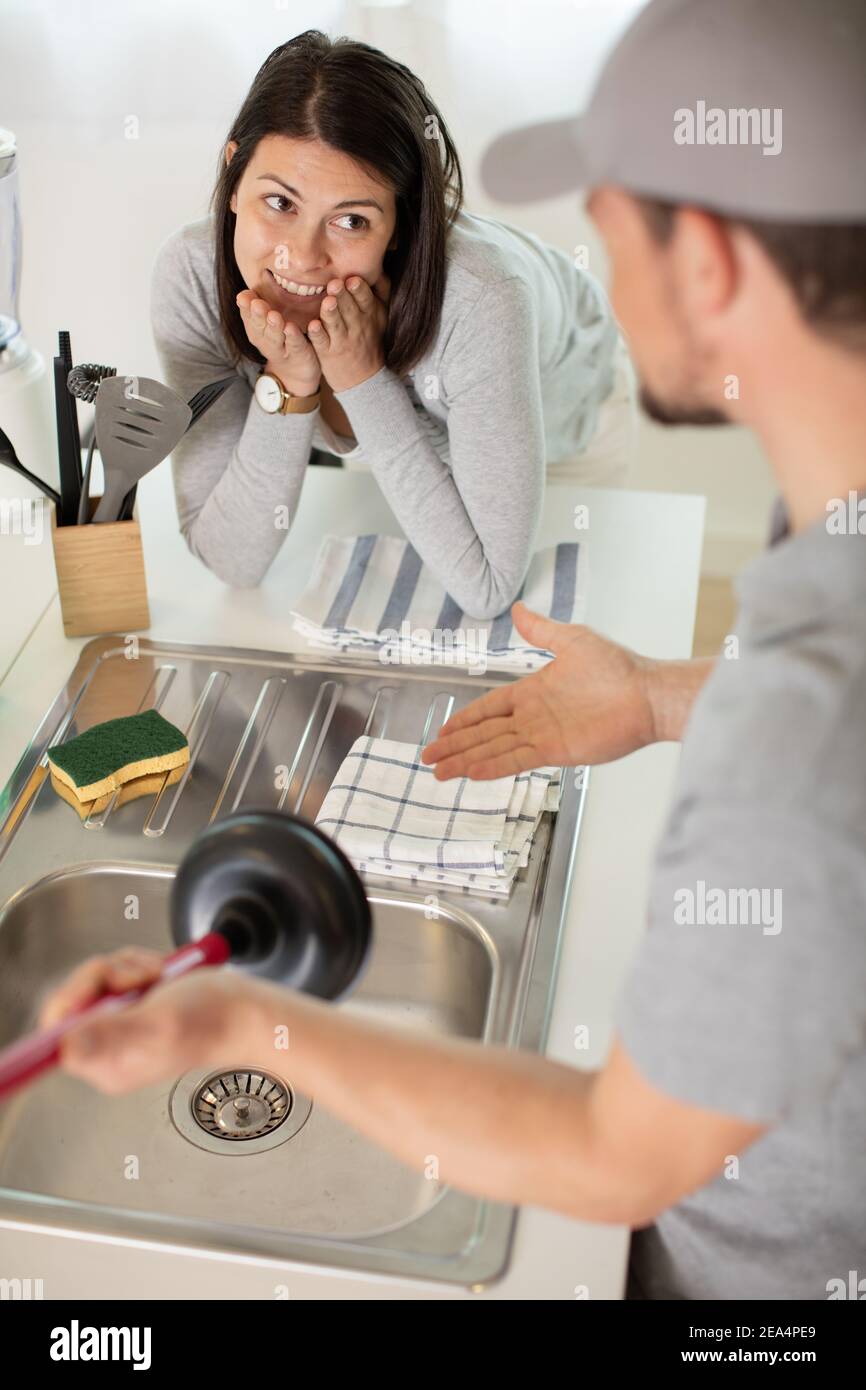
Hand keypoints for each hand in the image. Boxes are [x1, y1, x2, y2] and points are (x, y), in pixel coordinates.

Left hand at [38, 946, 268, 1094]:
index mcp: (107, 1065)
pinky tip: (159, 975)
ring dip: (127, 968)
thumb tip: (66, 1049)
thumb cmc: (213, 1021)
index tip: (102, 985)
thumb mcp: (159, 1025)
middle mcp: (109, 1049)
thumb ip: (113, 1036)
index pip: (56, 1032)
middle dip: (107, 976)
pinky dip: (136, 965)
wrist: (243, 1009)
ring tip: (157, 978)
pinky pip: (115, 974)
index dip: (73, 999)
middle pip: (74, 1000)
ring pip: (96, 981)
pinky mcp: (133, 1007)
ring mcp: (121, 1027)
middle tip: (140, 979)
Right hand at [236, 289, 320, 395]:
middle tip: (257, 304)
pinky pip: (295, 344)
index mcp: (256, 328)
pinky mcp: (297, 354)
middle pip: (259, 326)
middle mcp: (265, 339)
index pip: (248, 316)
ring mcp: (281, 348)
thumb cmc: (280, 338)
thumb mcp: (265, 321)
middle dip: (258, 315)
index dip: (245, 307)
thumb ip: (255, 307)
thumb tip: (243, 291)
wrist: (295, 371)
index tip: (244, 296)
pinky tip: (292, 328)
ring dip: (274, 326)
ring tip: (274, 316)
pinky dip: (293, 337)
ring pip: (275, 337)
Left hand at [307, 273, 389, 392]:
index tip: (352, 280)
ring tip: (327, 302)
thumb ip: (381, 290)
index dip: (359, 290)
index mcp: (369, 314)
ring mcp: (342, 340)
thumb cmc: (371, 339)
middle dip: (342, 296)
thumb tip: (377, 267)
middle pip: (348, 308)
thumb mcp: (382, 315)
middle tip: (335, 284)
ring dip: (330, 313)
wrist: (367, 379)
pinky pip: (322, 342)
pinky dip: (318, 335)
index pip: (365, 299)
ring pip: (335, 324)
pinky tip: (312, 326)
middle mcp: (356, 326)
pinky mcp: (328, 353)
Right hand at [420, 600, 658, 779]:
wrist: (647, 694)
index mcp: (533, 691)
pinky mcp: (556, 752)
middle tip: (427, 756)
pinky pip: (516, 760)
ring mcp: (543, 736)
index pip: (489, 708)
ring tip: (438, 772)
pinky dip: (492, 767)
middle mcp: (534, 717)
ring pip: (493, 749)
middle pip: (484, 733)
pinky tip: (470, 773)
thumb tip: (517, 608)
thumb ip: (541, 630)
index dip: (464, 719)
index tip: (443, 728)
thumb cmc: (617, 667)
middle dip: (455, 745)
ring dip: (465, 760)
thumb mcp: (573, 640)